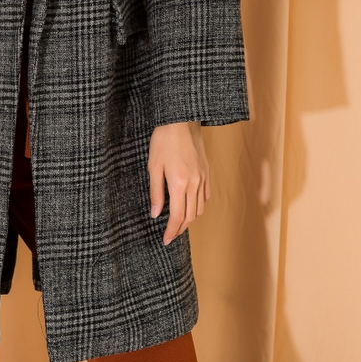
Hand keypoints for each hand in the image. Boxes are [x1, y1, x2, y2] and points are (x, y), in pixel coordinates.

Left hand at [148, 120, 209, 245]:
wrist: (181, 121)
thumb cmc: (164, 141)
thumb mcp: (153, 166)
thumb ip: (156, 192)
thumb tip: (155, 214)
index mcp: (179, 184)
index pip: (177, 216)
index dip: (172, 231)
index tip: (166, 240)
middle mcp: (194, 184)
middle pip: (189, 216)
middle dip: (180, 228)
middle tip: (170, 235)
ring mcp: (202, 178)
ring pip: (199, 208)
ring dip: (189, 218)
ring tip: (178, 221)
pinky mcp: (206, 172)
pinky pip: (205, 196)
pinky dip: (198, 205)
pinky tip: (189, 205)